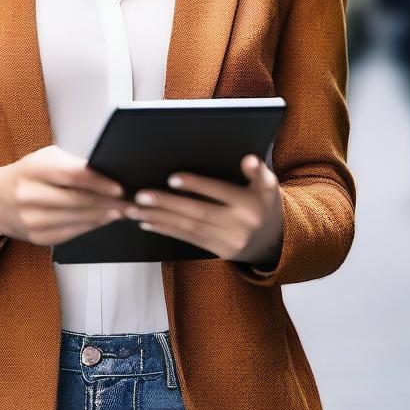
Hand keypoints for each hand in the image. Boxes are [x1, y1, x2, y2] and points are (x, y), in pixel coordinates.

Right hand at [0, 146, 127, 246]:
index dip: (100, 182)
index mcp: (34, 169)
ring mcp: (32, 220)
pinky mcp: (38, 238)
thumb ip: (73, 164)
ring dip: (105, 216)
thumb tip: (109, 174)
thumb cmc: (28, 174)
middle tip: (131, 202)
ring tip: (124, 211)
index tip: (120, 187)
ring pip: (78, 219)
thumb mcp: (46, 158)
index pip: (72, 175)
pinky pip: (72, 233)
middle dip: (109, 202)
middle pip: (78, 201)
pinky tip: (105, 220)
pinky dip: (92, 226)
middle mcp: (30, 195)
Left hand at [122, 154, 283, 266]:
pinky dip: (166, 230)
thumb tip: (249, 159)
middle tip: (141, 196)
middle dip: (167, 204)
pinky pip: (188, 239)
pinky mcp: (217, 251)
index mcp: (250, 204)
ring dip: (158, 218)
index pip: (219, 192)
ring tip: (135, 210)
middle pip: (198, 212)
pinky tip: (147, 223)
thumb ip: (258, 171)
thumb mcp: (267, 185)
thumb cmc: (263, 201)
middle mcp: (238, 225)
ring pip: (188, 228)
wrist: (274, 240)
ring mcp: (227, 240)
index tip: (172, 178)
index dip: (196, 185)